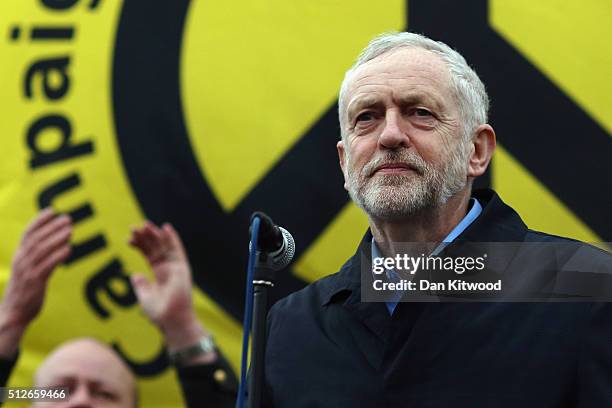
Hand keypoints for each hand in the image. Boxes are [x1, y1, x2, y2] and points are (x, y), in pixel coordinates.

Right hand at [0, 209, 71, 355]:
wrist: (14, 313)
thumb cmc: (25, 289)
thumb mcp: (29, 269)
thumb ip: (39, 256)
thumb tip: (58, 242)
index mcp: (19, 256)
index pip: (28, 233)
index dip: (39, 221)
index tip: (52, 210)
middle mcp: (21, 261)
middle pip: (37, 239)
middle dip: (52, 226)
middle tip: (68, 218)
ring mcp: (27, 271)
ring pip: (42, 250)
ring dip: (57, 238)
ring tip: (71, 230)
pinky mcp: (34, 282)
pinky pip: (47, 266)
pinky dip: (58, 256)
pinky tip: (69, 249)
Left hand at [129, 222, 213, 361]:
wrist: (171, 321)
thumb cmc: (159, 313)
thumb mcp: (144, 297)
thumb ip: (141, 285)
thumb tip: (135, 275)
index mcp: (159, 274)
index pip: (149, 254)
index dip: (139, 245)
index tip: (128, 239)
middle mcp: (168, 268)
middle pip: (156, 247)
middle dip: (145, 237)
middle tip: (134, 227)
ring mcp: (175, 267)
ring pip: (165, 246)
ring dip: (156, 234)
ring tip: (145, 224)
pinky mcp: (182, 268)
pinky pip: (177, 250)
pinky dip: (173, 238)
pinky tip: (166, 227)